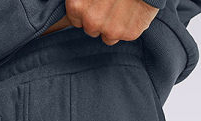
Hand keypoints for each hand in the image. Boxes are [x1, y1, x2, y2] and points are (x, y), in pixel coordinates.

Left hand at [41, 0, 157, 45]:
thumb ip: (79, 0)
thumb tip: (68, 15)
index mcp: (77, 6)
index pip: (74, 20)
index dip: (85, 11)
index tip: (93, 4)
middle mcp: (92, 22)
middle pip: (91, 29)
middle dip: (98, 19)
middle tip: (109, 3)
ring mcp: (111, 30)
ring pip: (107, 36)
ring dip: (112, 26)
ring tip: (121, 7)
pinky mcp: (129, 33)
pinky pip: (124, 35)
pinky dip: (128, 25)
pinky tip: (132, 10)